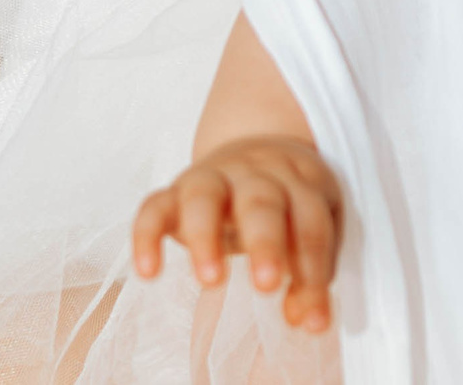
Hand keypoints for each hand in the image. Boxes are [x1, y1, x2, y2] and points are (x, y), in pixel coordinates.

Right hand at [131, 135, 340, 332]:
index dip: (313, 269)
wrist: (254, 144)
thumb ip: (309, 273)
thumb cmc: (286, 202)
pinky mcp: (173, 192)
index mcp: (298, 181)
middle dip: (265, 243)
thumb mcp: (308, 228)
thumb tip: (302, 319)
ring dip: (206, 237)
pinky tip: (148, 273)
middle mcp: (255, 173)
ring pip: (205, 195)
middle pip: (261, 202)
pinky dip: (147, 235)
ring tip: (211, 282)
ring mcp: (212, 178)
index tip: (315, 320)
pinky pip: (154, 206)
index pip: (310, 222)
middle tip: (267, 286)